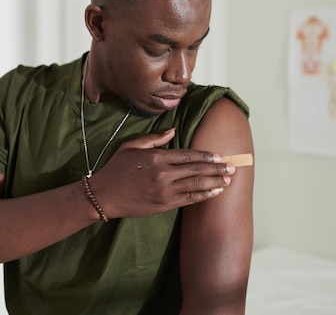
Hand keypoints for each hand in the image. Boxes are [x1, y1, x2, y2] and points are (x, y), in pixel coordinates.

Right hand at [88, 128, 233, 218]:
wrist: (103, 196)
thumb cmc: (115, 169)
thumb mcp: (131, 147)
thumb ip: (154, 139)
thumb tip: (173, 131)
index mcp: (157, 157)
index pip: (188, 155)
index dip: (206, 156)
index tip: (219, 156)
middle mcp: (163, 174)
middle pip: (196, 170)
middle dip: (217, 168)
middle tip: (232, 167)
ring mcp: (164, 191)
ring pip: (196, 185)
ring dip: (215, 182)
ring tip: (228, 179)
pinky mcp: (163, 205)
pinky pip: (188, 199)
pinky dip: (204, 195)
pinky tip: (215, 192)